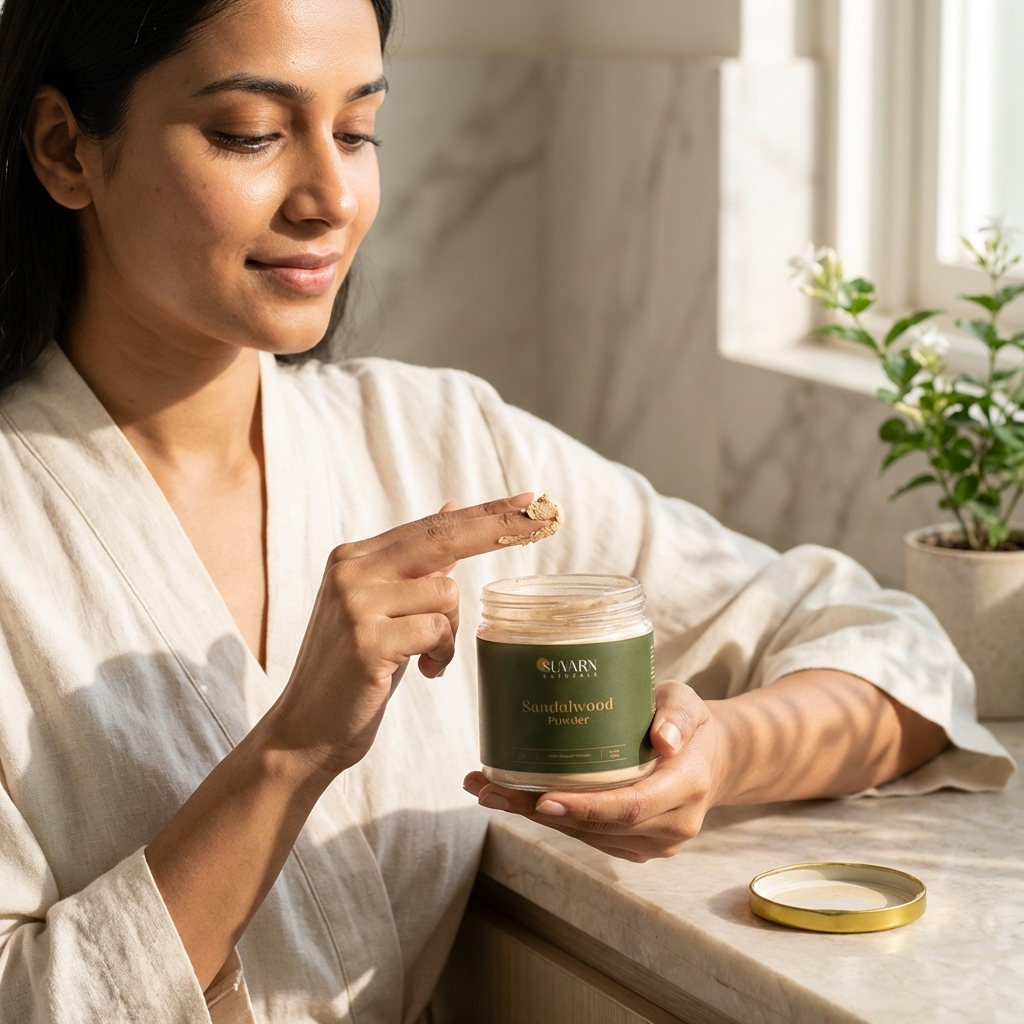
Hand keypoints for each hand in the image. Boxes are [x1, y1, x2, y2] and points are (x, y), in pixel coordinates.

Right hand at [267, 493, 547, 776]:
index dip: (483, 513)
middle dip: (499, 528)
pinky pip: (437, 632)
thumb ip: (415, 564)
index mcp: (354, 557)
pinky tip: (421, 672)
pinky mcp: (367, 641)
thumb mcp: (383, 608)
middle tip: (543, 519)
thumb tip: (455, 510)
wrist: (305, 730)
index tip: (529, 499)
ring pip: (446, 593)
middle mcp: (351, 570)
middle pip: (442, 538)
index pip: (431, 526)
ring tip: (427, 656)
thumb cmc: (355, 669)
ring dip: (451, 630)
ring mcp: (356, 604)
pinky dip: (441, 654)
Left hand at [464, 681, 722, 861]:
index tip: (543, 799)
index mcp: (687, 787)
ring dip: (534, 816)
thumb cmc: (690, 723)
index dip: (586, 808)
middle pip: (599, 825)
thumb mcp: (688, 704)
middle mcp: (673, 824)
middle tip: (488, 789)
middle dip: (539, 811)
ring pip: (587, 835)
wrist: (712, 758)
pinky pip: (589, 836)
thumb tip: (665, 738)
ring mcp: (655, 842)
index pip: (631, 807)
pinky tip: (514, 799)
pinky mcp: (636, 845)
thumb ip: (677, 716)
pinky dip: (552, 819)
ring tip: (486, 790)